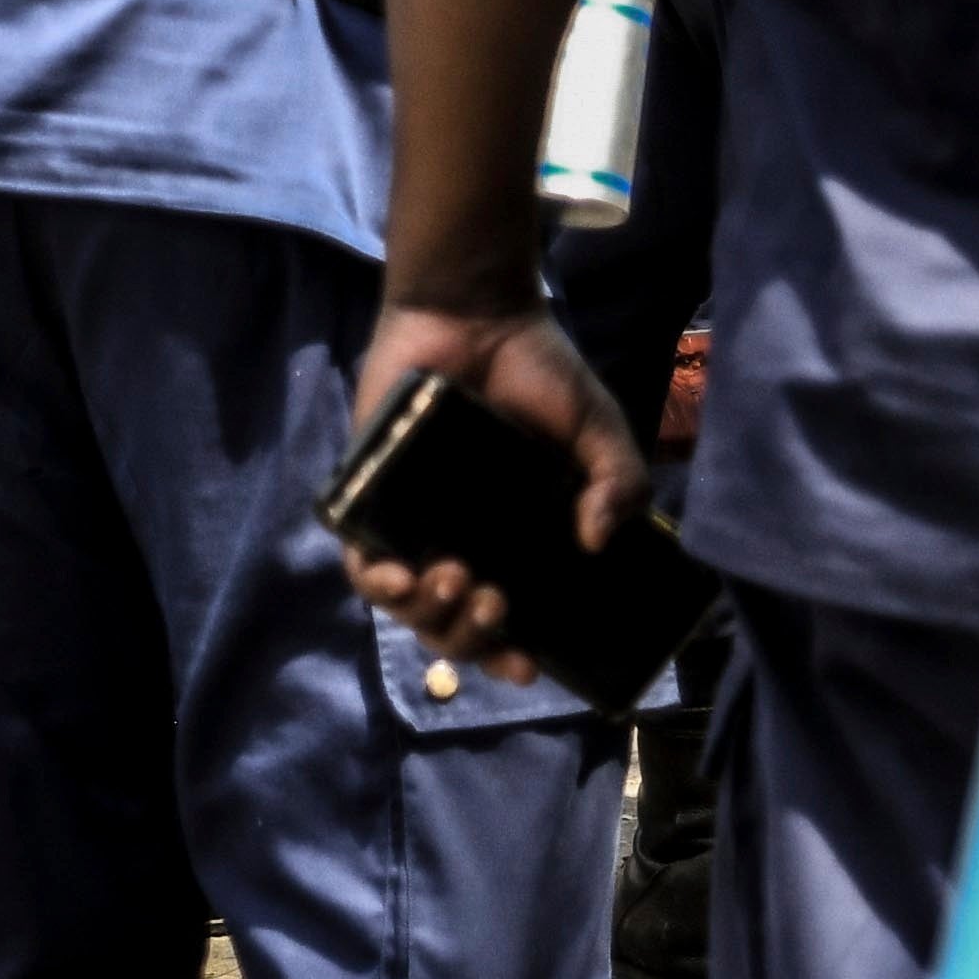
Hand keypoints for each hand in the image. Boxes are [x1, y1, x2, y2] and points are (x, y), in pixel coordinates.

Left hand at [337, 288, 645, 676]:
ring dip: (427, 614)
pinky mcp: (368, 494)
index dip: (509, 656)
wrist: (475, 311)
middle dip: (468, 638)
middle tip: (493, 604)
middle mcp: (461, 540)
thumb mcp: (597, 432)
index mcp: (512, 541)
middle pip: (449, 627)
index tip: (528, 667)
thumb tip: (600, 543)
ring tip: (454, 582)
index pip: (503, 623)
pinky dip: (375, 580)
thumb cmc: (538, 372)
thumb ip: (619, 484)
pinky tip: (398, 576)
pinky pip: (359, 560)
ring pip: (404, 605)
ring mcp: (412, 521)